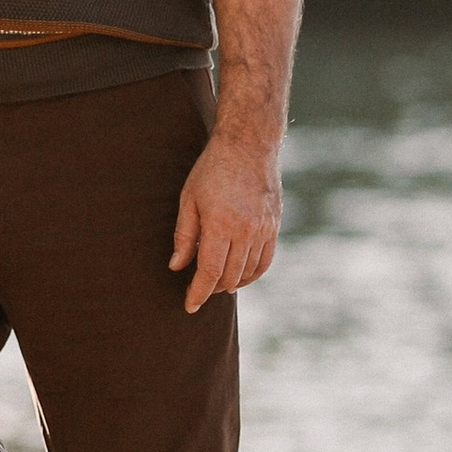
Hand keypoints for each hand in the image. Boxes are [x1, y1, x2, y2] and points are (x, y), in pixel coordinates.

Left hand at [169, 122, 282, 313]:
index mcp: (220, 225)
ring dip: (232, 283)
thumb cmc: (212, 170)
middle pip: (229, 277)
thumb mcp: (189, 200)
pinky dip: (252, 274)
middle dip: (212, 289)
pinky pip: (265, 261)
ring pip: (248, 272)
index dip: (198, 293)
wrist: (248, 145)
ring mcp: (263, 230)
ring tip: (217, 284)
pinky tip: (240, 276)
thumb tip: (177, 267)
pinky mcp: (274, 226)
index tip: (189, 306)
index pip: (209, 272)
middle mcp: (246, 231)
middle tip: (199, 290)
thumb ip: (184, 236)